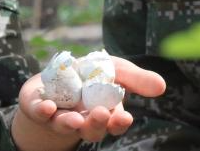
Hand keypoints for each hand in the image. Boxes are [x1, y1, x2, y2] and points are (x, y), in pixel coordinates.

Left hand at [10, 56, 165, 150]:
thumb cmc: (91, 75)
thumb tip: (162, 86)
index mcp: (103, 112)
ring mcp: (59, 116)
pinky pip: (39, 113)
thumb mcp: (115, 70)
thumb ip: (136, 78)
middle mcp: (82, 120)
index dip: (118, 123)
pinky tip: (48, 107)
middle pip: (91, 129)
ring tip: (74, 119)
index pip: (114, 123)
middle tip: (100, 114)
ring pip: (65, 126)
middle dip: (96, 124)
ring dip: (70, 123)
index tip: (123, 117)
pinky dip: (43, 111)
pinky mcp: (37, 108)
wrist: (54, 77)